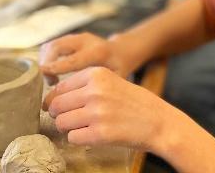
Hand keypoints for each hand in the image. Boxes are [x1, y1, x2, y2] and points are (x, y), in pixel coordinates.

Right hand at [39, 32, 131, 83]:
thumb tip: (81, 106)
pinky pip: (52, 45)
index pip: (72, 60)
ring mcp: (76, 37)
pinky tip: (52, 72)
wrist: (122, 50)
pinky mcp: (70, 38)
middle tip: (49, 83)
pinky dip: (46, 58)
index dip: (55, 68)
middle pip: (56, 47)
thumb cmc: (119, 69)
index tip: (43, 77)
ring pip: (52, 45)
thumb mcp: (116, 79)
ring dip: (45, 61)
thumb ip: (101, 88)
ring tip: (50, 80)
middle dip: (46, 64)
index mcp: (98, 52)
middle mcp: (85, 41)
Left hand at [43, 66, 180, 152]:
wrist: (160, 123)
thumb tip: (54, 97)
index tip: (57, 107)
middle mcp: (94, 91)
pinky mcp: (100, 134)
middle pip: (56, 105)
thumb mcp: (112, 81)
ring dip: (68, 128)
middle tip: (67, 119)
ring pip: (61, 122)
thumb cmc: (136, 103)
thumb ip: (86, 85)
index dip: (55, 100)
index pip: (60, 88)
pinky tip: (91, 135)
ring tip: (82, 127)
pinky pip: (73, 138)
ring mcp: (96, 113)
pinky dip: (78, 139)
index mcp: (96, 74)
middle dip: (58, 114)